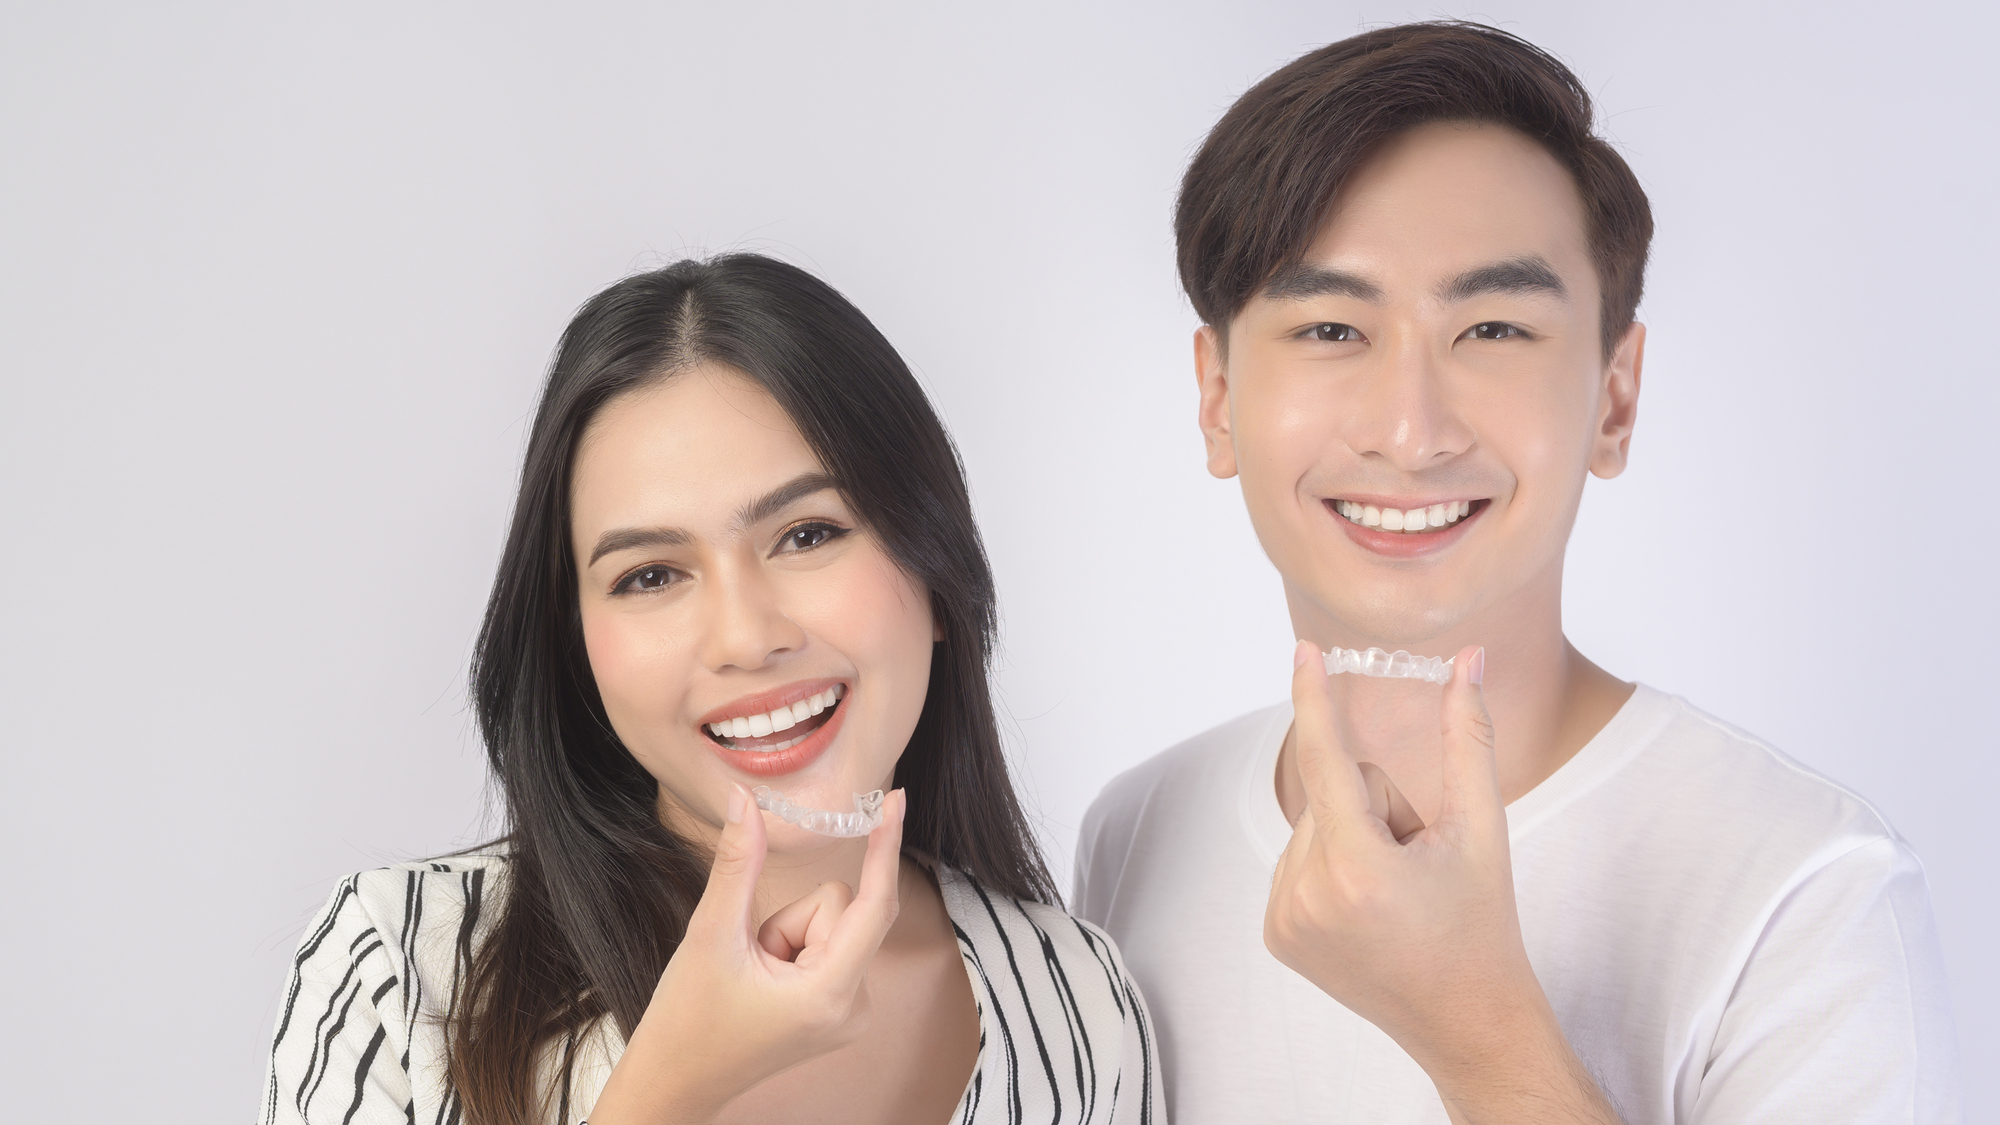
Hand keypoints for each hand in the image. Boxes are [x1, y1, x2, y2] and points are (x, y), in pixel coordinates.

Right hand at [589, 785, 906, 1124]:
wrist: (674, 1081)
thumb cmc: (687, 1019)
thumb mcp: (709, 934)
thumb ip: (736, 863)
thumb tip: (744, 799)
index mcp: (829, 993)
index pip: (874, 904)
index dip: (884, 848)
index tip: (897, 802)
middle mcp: (854, 1006)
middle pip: (840, 910)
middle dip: (790, 918)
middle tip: (750, 956)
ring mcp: (850, 1011)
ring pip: (830, 925)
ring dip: (786, 935)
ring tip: (752, 974)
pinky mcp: (839, 1009)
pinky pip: (827, 946)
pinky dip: (792, 950)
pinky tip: (764, 982)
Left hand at [1265, 643, 1617, 1123]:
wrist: (1466, 1021)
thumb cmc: (1481, 923)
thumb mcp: (1481, 830)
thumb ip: (1470, 738)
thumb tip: (1470, 660)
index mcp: (1359, 867)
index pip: (1327, 759)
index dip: (1314, 698)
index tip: (1301, 650)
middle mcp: (1309, 894)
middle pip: (1333, 791)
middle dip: (1375, 808)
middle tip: (1415, 867)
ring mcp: (1283, 919)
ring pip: (1312, 825)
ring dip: (1352, 840)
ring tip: (1393, 894)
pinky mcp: (1274, 934)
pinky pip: (1295, 861)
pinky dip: (1329, 868)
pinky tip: (1364, 909)